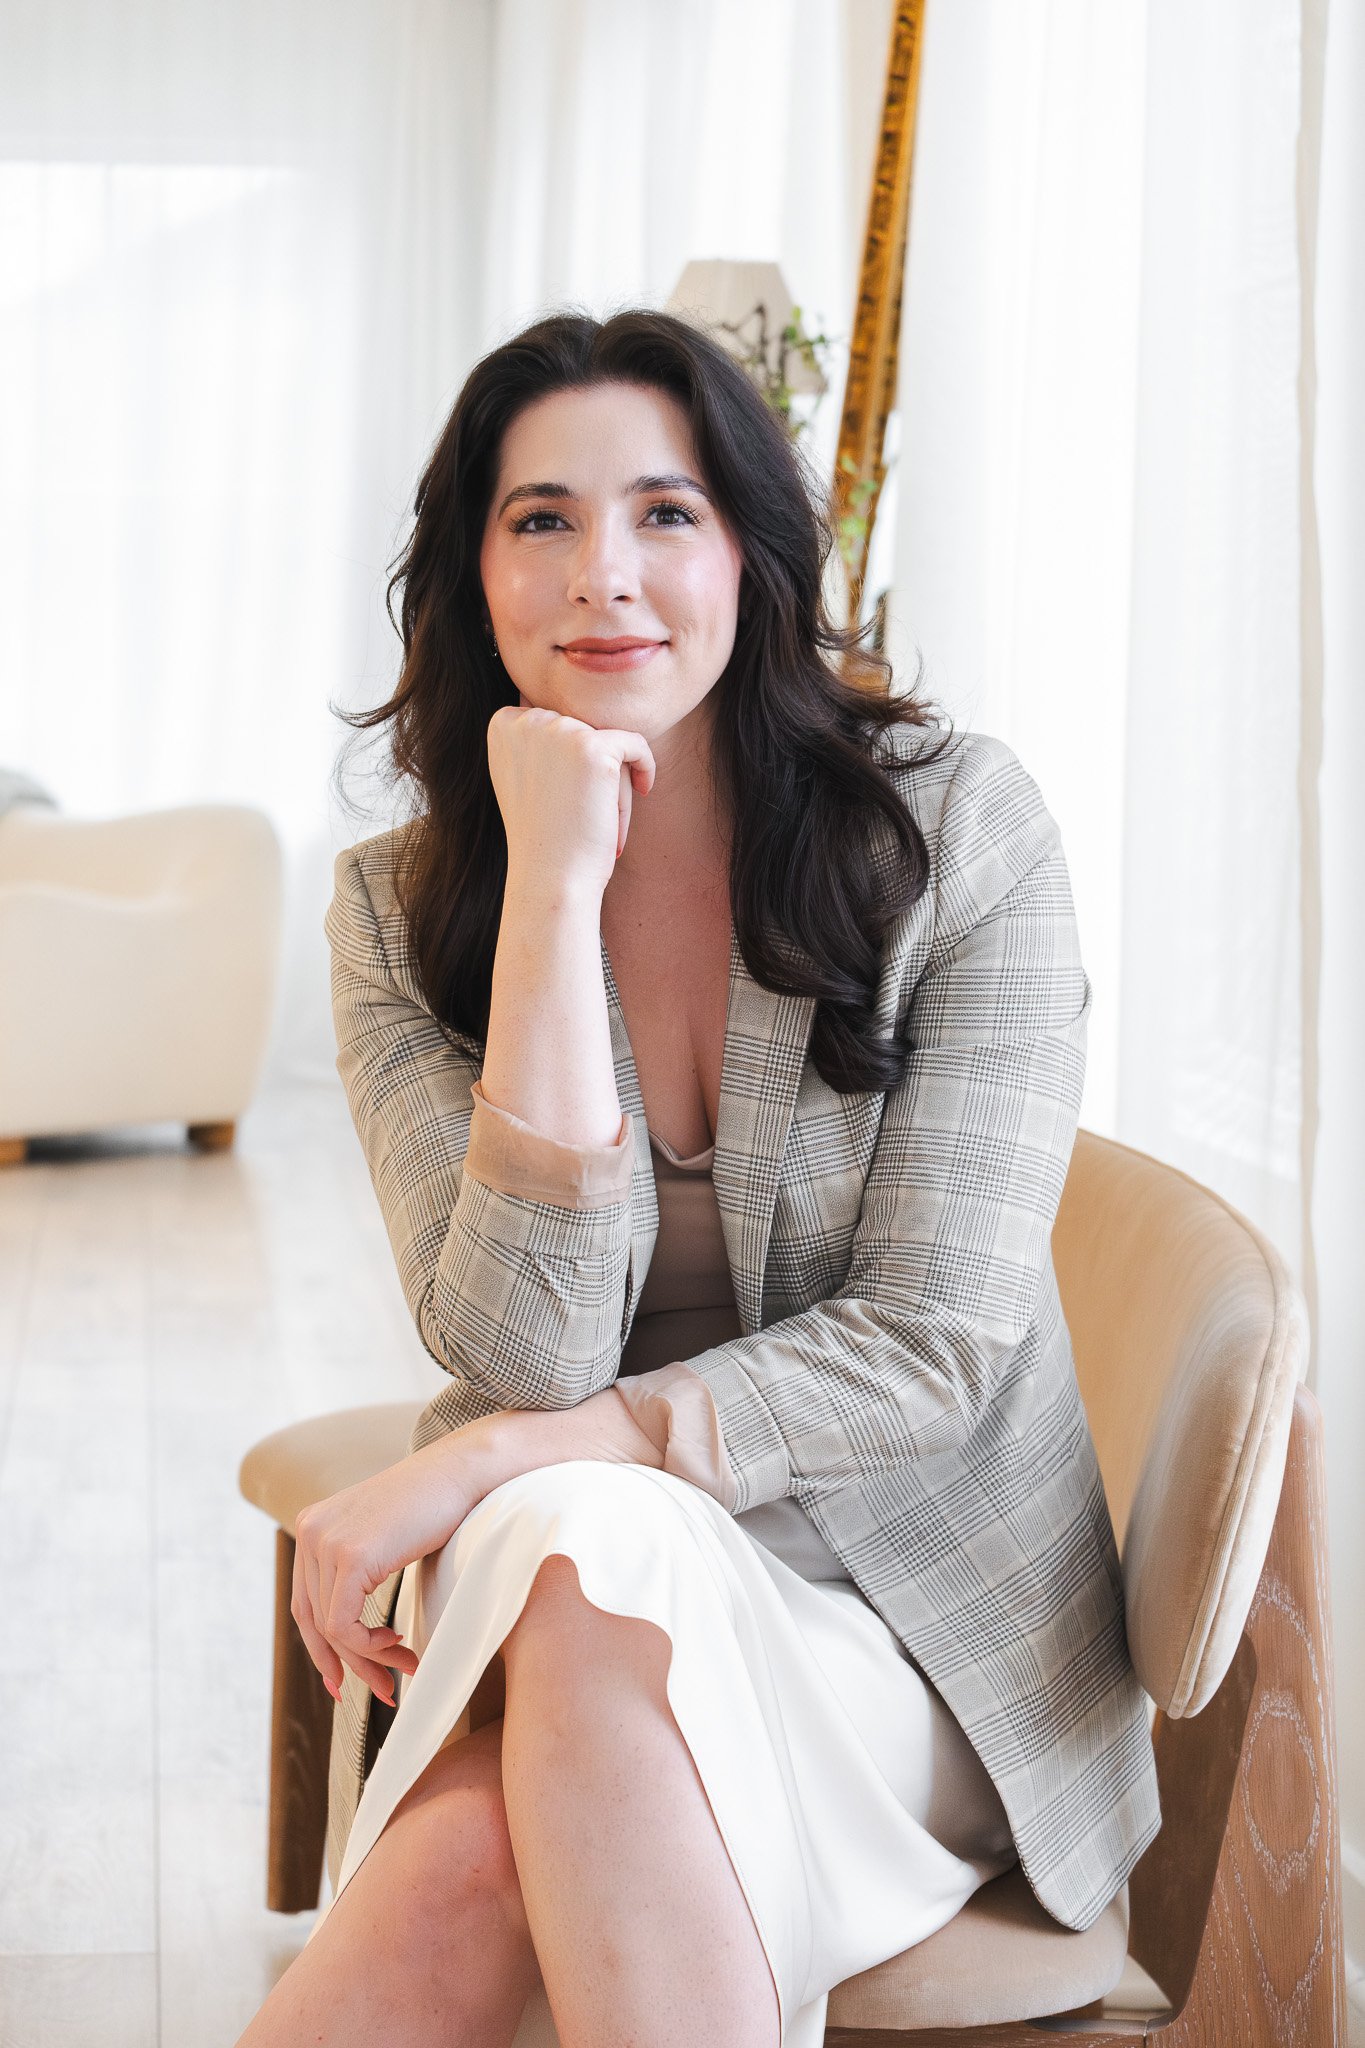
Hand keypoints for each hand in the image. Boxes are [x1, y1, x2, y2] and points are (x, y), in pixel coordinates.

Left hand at [292, 1392, 664, 1708]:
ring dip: (371, 1659)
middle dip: (345, 1663)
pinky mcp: (348, 1556)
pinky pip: (345, 1625)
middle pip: (312, 1620)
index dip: (323, 1650)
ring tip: (406, 1666)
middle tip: (382, 1691)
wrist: (467, 1474)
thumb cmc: (439, 1508)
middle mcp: (311, 1531)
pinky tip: (401, 1643)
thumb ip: (359, 1575)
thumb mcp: (386, 1542)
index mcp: (315, 1525)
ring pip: (332, 1629)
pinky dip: (370, 1647)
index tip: (344, 1684)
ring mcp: (325, 1541)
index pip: (305, 1603)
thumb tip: (347, 1634)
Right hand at [487, 700, 655, 894]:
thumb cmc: (544, 834)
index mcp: (502, 724)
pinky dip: (645, 767)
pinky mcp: (593, 747)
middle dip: (592, 770)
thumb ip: (537, 737)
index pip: (558, 720)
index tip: (562, 796)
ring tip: (597, 819)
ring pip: (609, 743)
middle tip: (580, 813)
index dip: (570, 760)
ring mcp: (559, 731)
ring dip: (612, 782)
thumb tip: (554, 702)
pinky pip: (636, 745)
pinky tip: (643, 790)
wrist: (550, 877)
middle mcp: (526, 720)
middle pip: (585, 730)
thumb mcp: (524, 775)